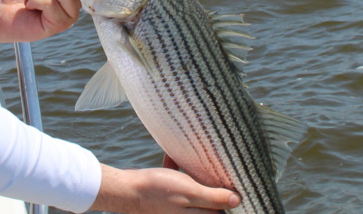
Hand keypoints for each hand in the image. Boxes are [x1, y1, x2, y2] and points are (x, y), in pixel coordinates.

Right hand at [90, 164, 240, 213]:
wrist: (125, 189)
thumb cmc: (158, 191)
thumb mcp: (189, 193)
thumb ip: (213, 198)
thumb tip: (237, 201)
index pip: (219, 210)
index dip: (229, 196)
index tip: (236, 179)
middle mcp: (186, 212)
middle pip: (207, 198)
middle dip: (213, 182)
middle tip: (220, 164)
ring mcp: (175, 203)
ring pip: (193, 187)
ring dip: (196, 173)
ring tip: (200, 157)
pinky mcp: (165, 193)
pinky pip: (177, 179)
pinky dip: (178, 167)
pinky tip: (175, 154)